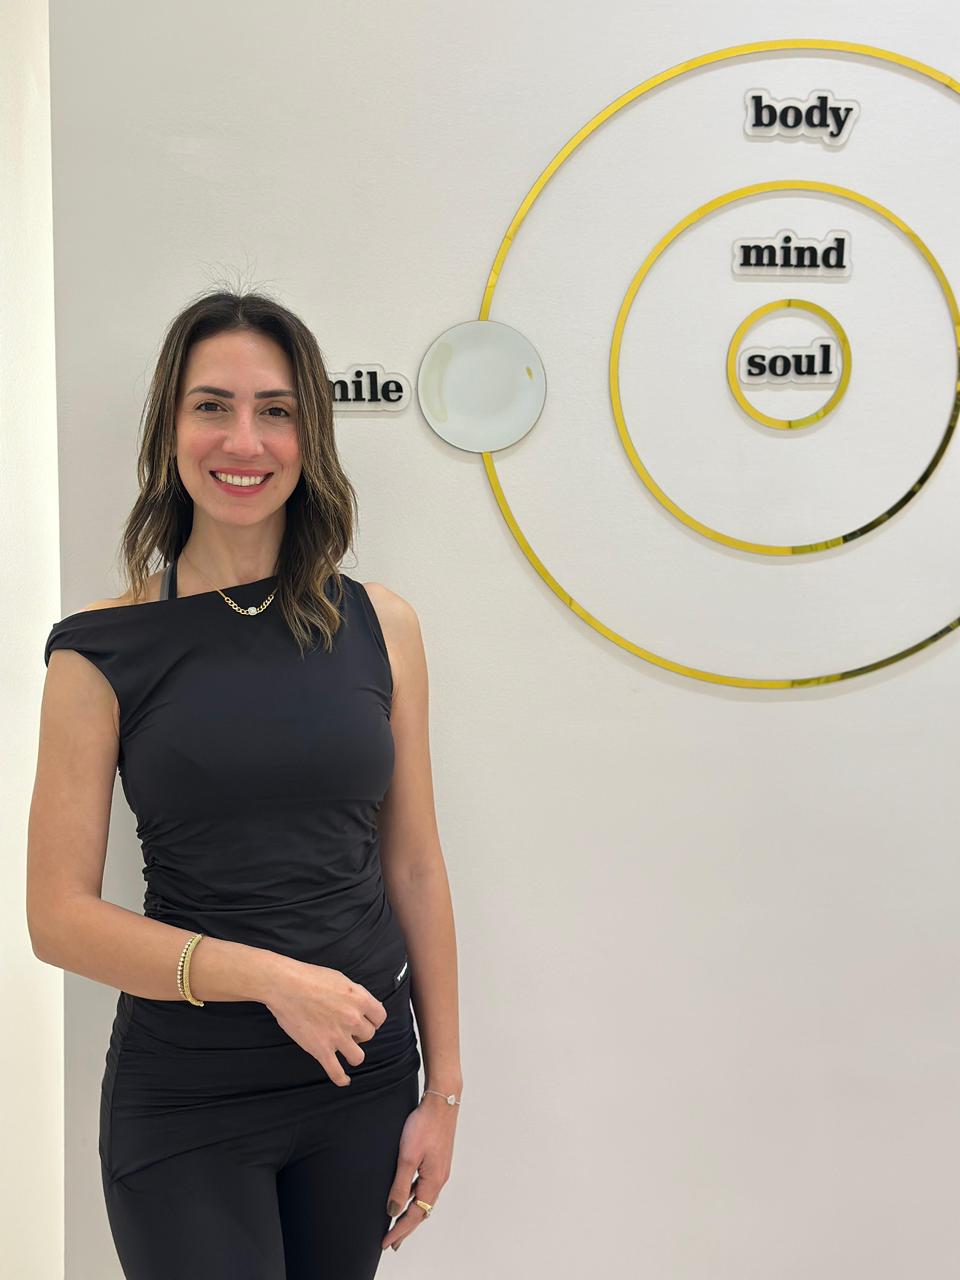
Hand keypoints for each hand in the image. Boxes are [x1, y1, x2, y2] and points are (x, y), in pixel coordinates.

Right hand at [262, 957, 386, 1085]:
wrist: (285, 985)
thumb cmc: (309, 978)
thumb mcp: (341, 979)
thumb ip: (356, 995)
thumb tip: (366, 1006)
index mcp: (359, 999)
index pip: (380, 1017)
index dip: (373, 1020)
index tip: (366, 1021)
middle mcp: (352, 1019)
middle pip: (368, 1035)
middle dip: (359, 1033)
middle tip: (346, 1029)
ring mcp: (337, 1036)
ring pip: (358, 1056)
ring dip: (352, 1053)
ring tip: (345, 1048)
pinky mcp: (321, 1049)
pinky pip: (336, 1072)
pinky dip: (341, 1079)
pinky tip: (344, 1080)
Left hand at [381, 1090, 458, 1252]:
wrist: (441, 1102)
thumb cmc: (425, 1125)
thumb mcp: (407, 1157)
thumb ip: (400, 1185)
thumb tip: (394, 1210)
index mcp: (433, 1182)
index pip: (414, 1215)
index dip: (399, 1231)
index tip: (386, 1243)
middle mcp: (439, 1179)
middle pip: (422, 1211)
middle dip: (406, 1228)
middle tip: (392, 1242)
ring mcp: (440, 1170)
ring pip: (424, 1200)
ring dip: (411, 1213)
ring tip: (397, 1223)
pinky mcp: (437, 1160)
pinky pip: (425, 1187)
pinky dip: (415, 1197)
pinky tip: (406, 1194)